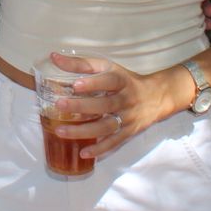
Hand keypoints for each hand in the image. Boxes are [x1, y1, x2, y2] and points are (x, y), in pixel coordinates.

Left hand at [44, 51, 188, 161]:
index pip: (109, 80)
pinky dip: (99, 149)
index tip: (75, 85)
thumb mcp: (107, 67)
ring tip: (61, 131)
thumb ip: (81, 64)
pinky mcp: (129, 133)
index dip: (93, 83)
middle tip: (59, 105)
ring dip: (84, 131)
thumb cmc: (125, 80)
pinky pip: (114, 142)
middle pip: (105, 105)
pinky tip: (83, 153)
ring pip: (106, 126)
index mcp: (121, 80)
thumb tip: (54, 57)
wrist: (156, 97)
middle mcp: (126, 100)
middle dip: (82, 106)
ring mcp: (128, 118)